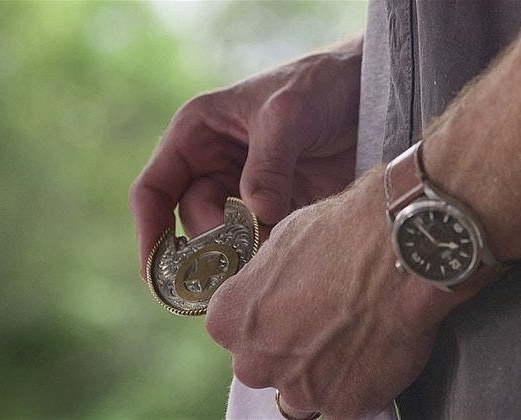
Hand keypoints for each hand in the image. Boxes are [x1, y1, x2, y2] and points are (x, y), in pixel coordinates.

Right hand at [129, 38, 361, 276]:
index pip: (154, 190)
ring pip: (227, 239)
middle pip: (193, 223)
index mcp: (196, 135)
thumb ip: (268, 165)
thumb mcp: (288, 116)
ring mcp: (246, 191)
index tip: (158, 275)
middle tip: (250, 249)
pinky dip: (270, 253)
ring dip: (245, 251)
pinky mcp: (279, 209)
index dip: (150, 233)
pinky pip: (262, 243)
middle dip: (215, 242)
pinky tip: (290, 251)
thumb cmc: (318, 84)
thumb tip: (256, 215)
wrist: (370, 91)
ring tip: (276, 247)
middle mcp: (213, 166)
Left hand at [205, 168, 484, 417]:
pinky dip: (358, 386)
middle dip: (289, 351)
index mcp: (228, 320)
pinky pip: (345, 404)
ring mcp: (298, 388)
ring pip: (302, 392)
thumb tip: (271, 289)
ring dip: (320, 374)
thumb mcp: (281, 241)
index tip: (290, 308)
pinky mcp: (343, 405)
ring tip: (353, 338)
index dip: (266, 319)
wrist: (399, 250)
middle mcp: (253, 362)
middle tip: (324, 323)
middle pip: (264, 367)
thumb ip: (263, 282)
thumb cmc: (342, 233)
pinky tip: (374, 351)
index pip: (235, 332)